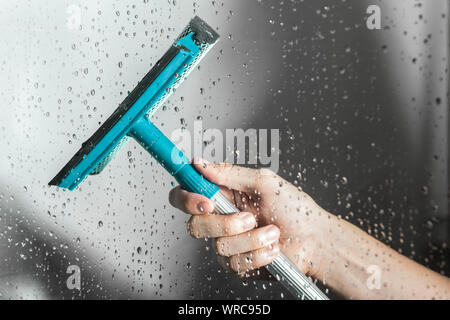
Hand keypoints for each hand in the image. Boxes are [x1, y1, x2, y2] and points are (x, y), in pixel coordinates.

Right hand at [169, 158, 329, 277]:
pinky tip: (272, 247)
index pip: (185, 194)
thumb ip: (230, 173)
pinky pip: (235, 263)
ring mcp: (227, 243)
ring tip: (272, 231)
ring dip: (252, 238)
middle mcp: (220, 219)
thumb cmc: (294, 208)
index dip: (185, 197)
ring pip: (219, 245)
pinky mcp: (237, 264)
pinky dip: (259, 253)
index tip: (205, 200)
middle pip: (195, 225)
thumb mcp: (263, 182)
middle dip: (225, 223)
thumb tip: (200, 163)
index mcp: (222, 195)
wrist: (314, 239)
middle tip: (249, 217)